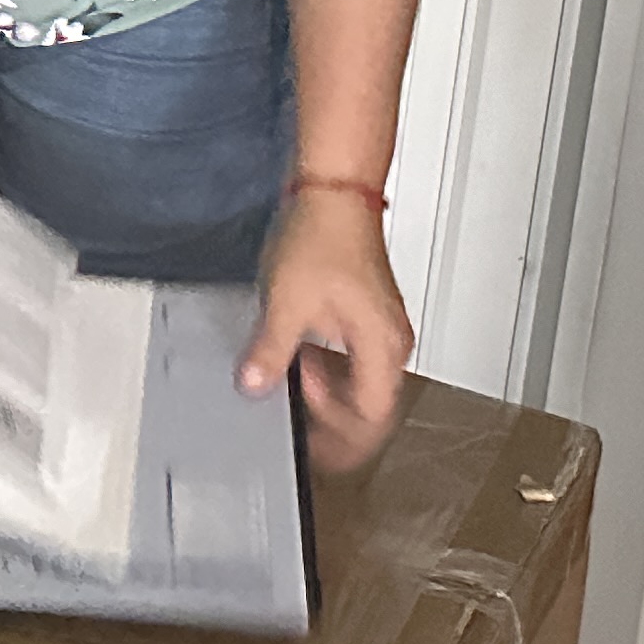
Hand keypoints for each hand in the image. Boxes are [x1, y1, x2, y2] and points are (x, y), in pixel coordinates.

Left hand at [242, 188, 413, 475]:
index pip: (371, 417)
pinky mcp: (367, 314)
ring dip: (326, 392)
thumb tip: (254, 387)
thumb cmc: (321, 238)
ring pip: (361, 383)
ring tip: (288, 385)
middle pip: (369, 406)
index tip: (310, 450)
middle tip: (293, 424)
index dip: (342, 440)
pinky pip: (353, 359)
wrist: (334, 192)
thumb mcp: (286, 303)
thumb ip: (270, 351)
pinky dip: (328, 368)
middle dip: (332, 420)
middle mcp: (390, 342)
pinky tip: (297, 357)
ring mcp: (381, 328)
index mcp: (381, 347)